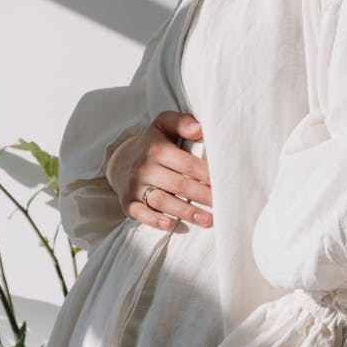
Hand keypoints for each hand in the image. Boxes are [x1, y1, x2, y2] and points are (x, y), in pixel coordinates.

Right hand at [105, 111, 212, 229]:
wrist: (121, 159)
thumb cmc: (153, 143)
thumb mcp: (164, 124)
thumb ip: (182, 122)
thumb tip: (199, 129)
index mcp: (157, 148)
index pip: (187, 164)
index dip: (207, 175)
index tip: (224, 183)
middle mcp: (145, 168)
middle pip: (179, 185)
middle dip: (203, 196)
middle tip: (223, 206)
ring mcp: (136, 186)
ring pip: (163, 201)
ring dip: (186, 212)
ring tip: (208, 220)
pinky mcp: (128, 202)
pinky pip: (140, 213)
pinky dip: (154, 220)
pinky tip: (170, 225)